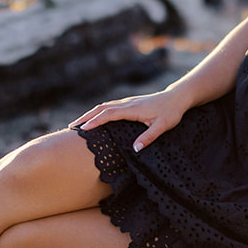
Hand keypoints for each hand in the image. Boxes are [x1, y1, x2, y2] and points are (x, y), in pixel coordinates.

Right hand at [70, 89, 188, 151]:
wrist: (176, 98)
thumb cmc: (171, 112)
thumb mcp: (163, 126)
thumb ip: (149, 137)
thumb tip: (135, 149)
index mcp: (132, 109)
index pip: (109, 114)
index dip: (95, 121)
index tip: (83, 129)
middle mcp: (127, 104)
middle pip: (101, 108)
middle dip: (86, 117)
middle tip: (71, 126)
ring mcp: (127, 102)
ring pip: (104, 106)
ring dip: (90, 113)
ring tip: (78, 123)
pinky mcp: (129, 103)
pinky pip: (109, 106)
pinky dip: (98, 112)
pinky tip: (93, 117)